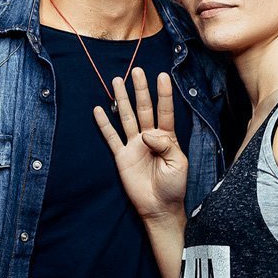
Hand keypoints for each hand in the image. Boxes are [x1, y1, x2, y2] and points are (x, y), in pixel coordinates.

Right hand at [94, 69, 187, 221]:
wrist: (159, 207)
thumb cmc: (174, 186)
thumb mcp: (178, 164)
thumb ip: (166, 145)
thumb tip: (147, 134)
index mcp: (167, 137)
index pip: (165, 111)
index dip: (164, 94)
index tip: (162, 76)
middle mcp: (149, 137)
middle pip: (144, 108)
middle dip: (141, 89)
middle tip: (137, 70)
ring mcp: (134, 145)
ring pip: (127, 117)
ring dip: (122, 100)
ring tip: (117, 81)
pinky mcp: (122, 156)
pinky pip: (111, 137)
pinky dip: (104, 124)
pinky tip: (99, 110)